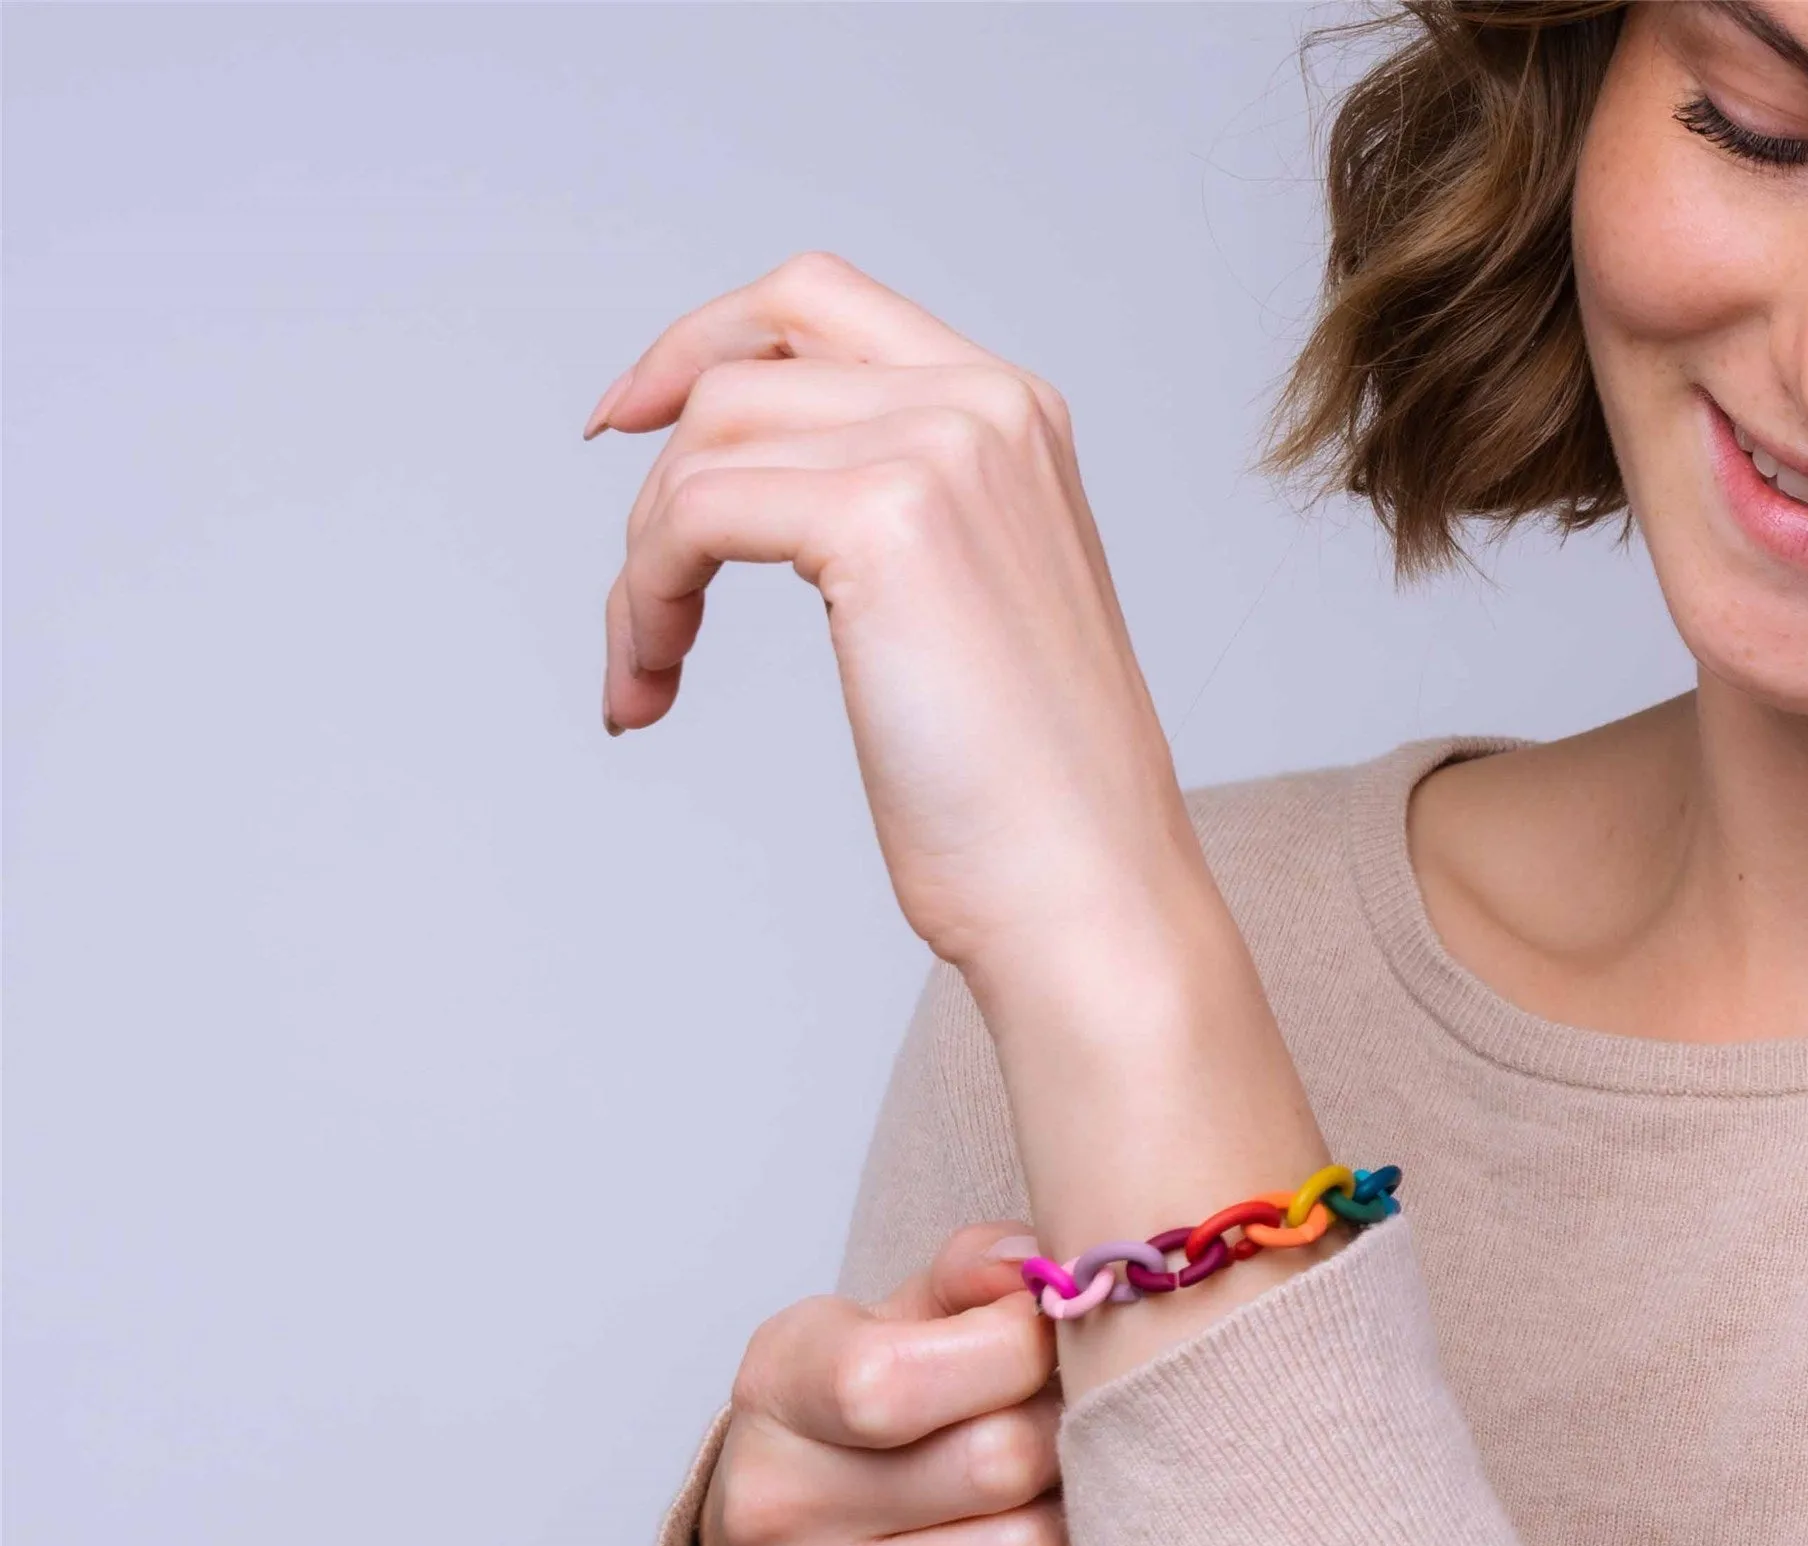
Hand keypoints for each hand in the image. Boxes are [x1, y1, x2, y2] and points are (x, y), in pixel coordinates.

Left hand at [588, 252, 1211, 978]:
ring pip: (704, 442)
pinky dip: (645, 598)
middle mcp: (985, 408)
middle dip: (657, 466)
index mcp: (1015, 416)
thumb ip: (899, 515)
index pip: (819, 302)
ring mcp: (941, 451)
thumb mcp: (970, 609)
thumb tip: (752, 491)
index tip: (628, 419)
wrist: (1084, 888)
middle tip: (631, 585)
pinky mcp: (883, 520)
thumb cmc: (1028, 797)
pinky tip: (654, 686)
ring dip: (643, 565)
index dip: (702, 343)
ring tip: (651, 675)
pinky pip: (693, 514)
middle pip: (744, 362)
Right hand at [697, 1221, 1066, 1545]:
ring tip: (1050, 1512)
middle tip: (1066, 1439)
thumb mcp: (896, 1331)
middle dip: (1063, 1441)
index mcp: (779, 1381)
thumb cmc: (876, 1439)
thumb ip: (968, 1282)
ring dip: (1069, 1537)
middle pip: (1000, 1463)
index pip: (902, 1374)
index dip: (1022, 1351)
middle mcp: (767, 1502)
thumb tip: (1031, 1263)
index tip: (1045, 1349)